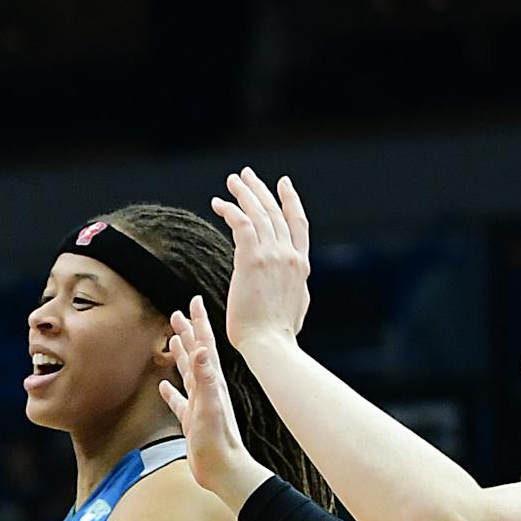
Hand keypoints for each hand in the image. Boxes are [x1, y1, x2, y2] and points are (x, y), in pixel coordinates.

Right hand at [162, 297, 272, 508]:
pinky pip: (178, 401)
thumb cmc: (218, 441)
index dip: (199, 322)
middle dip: (188, 332)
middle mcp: (207, 388)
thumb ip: (205, 378)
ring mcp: (200, 404)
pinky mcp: (192, 420)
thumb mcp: (209, 406)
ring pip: (187, 373)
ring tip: (173, 341)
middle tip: (178, 313)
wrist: (224, 470)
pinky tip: (164, 386)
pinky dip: (171, 392)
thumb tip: (202, 349)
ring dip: (181, 356)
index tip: (193, 301)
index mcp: (211, 381)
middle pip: (196, 353)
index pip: (205, 344)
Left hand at [212, 168, 311, 352]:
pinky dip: (232, 210)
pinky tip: (219, 204)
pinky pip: (243, 224)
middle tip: (246, 175)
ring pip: (259, 213)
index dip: (290, 201)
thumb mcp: (296, 306)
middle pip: (276, 212)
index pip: (299, 224)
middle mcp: (290, 256)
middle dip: (260, 190)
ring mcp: (273, 256)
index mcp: (301, 266)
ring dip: (244, 194)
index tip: (282, 184)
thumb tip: (293, 282)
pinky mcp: (253, 260)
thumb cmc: (278, 336)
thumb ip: (294, 287)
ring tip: (231, 181)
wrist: (270, 344)